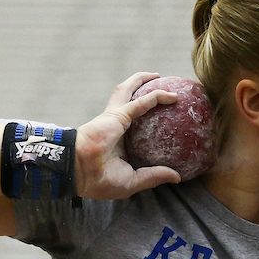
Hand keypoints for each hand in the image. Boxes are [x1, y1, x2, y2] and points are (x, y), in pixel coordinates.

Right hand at [74, 72, 182, 198]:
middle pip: (129, 103)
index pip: (133, 128)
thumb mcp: (133, 181)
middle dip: (140, 91)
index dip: (144, 121)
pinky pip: (142, 102)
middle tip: (158, 88)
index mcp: (118, 143)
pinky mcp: (118, 115)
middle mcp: (116, 127)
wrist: (82, 173)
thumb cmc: (101, 181)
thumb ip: (154, 176)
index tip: (162, 120)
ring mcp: (115, 118)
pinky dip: (156, 96)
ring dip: (141, 82)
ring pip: (129, 92)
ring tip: (158, 77)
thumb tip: (177, 176)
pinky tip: (172, 96)